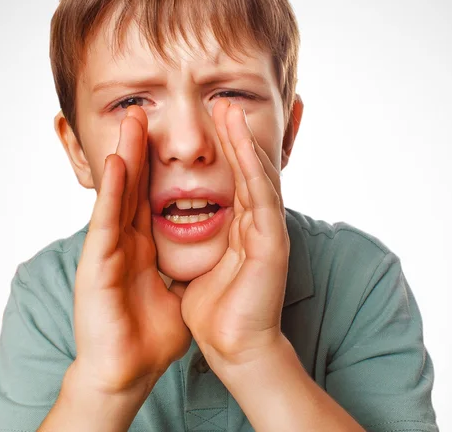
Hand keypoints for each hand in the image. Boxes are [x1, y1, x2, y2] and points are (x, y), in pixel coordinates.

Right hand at [72, 105, 190, 395]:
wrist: (127, 371)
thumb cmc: (149, 335)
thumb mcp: (175, 289)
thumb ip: (183, 266)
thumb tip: (206, 255)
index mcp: (140, 245)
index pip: (150, 196)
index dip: (158, 165)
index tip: (171, 136)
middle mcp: (122, 241)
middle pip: (133, 186)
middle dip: (139, 148)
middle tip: (145, 112)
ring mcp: (107, 251)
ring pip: (118, 194)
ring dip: (125, 156)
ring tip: (131, 120)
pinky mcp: (97, 266)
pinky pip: (107, 222)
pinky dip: (112, 192)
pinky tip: (119, 163)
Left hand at [179, 99, 289, 369]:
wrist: (234, 348)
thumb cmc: (216, 311)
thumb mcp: (202, 263)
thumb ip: (200, 240)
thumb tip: (179, 224)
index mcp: (242, 229)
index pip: (233, 181)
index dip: (222, 151)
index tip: (206, 124)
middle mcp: (258, 225)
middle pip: (247, 171)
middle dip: (234, 136)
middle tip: (222, 103)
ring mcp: (268, 231)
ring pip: (256, 176)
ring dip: (242, 141)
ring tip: (229, 109)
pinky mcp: (272, 242)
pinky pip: (259, 195)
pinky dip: (250, 165)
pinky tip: (240, 138)